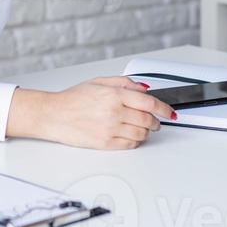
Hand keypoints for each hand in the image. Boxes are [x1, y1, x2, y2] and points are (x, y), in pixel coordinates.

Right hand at [6, 77, 175, 149]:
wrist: (55, 114)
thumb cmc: (73, 98)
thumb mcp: (99, 81)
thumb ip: (124, 82)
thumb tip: (144, 87)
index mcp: (114, 94)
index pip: (149, 102)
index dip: (164, 108)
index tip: (171, 112)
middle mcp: (114, 111)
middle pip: (148, 120)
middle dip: (156, 121)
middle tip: (156, 121)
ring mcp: (110, 129)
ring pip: (141, 134)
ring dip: (146, 132)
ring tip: (141, 127)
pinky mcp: (106, 143)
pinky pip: (130, 145)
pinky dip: (136, 141)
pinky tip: (131, 135)